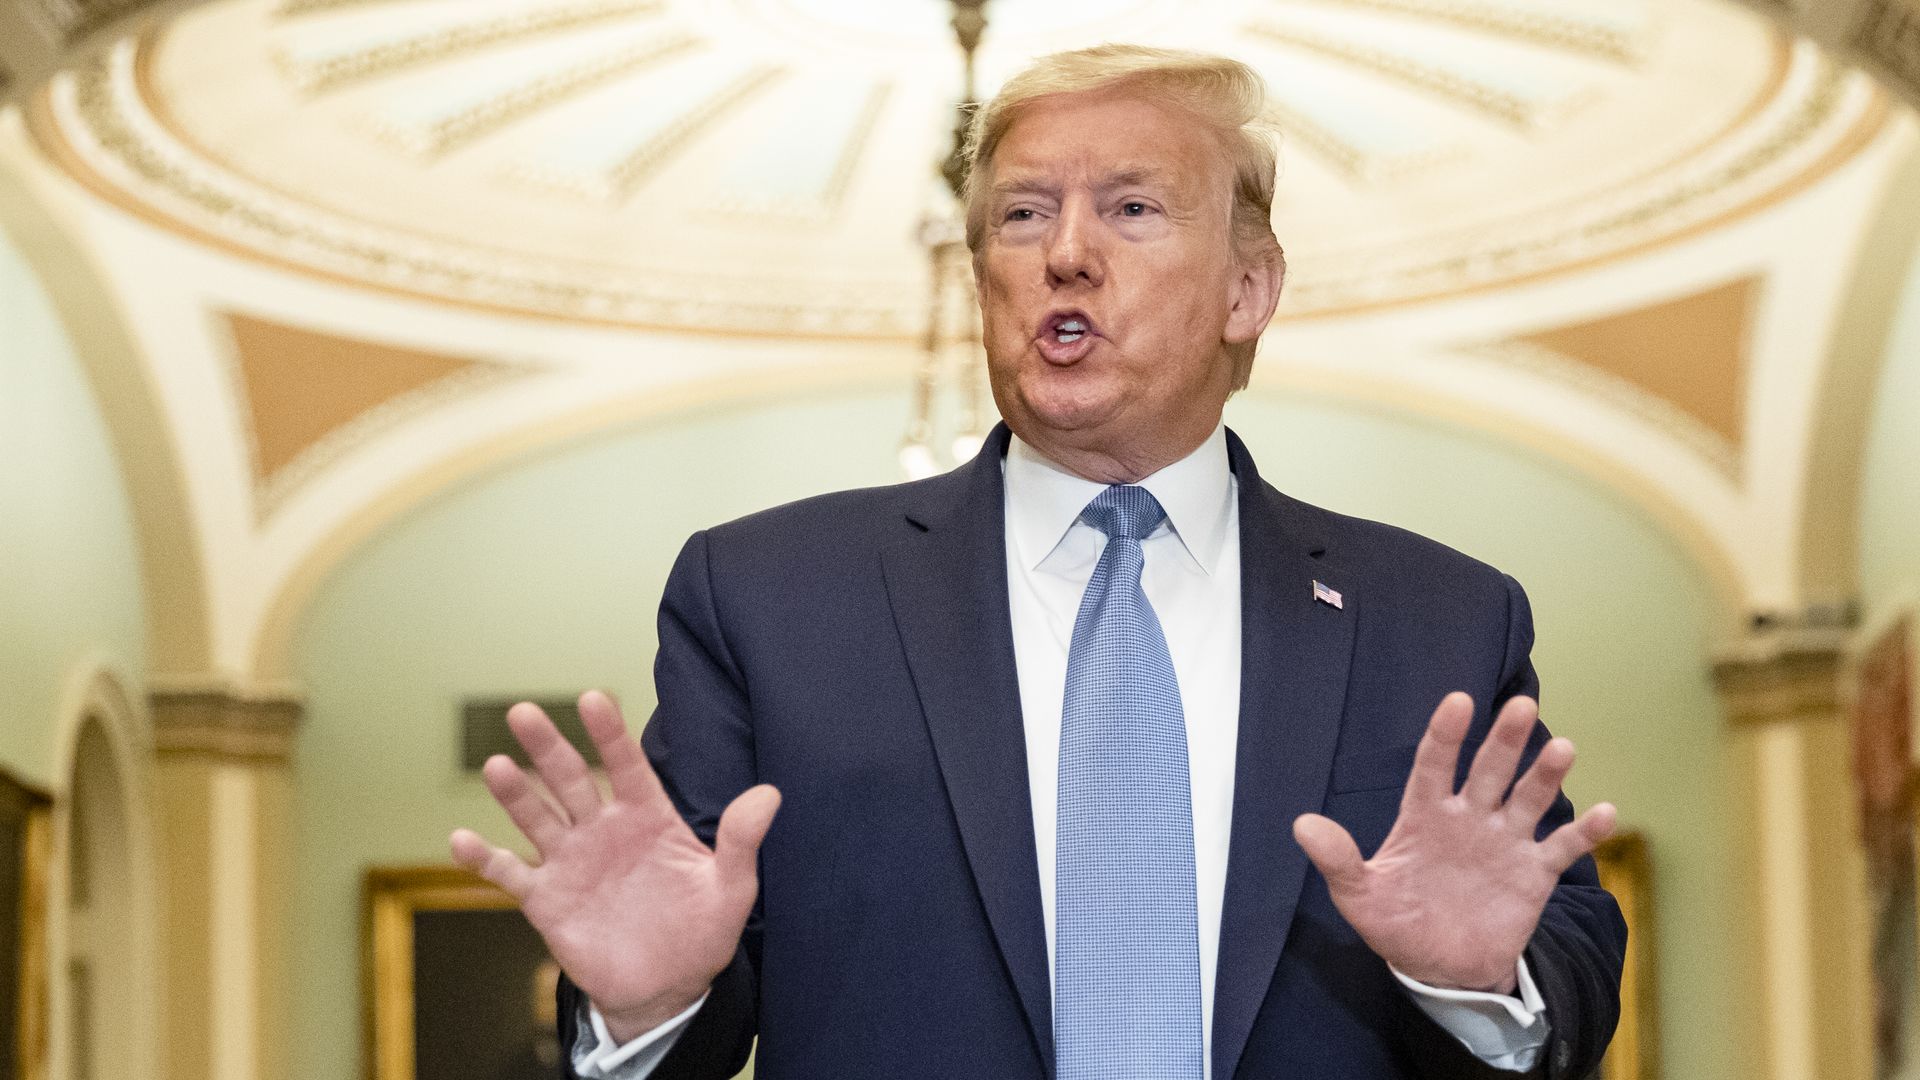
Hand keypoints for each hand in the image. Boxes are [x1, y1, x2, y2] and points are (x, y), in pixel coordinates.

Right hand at [449, 691, 779, 1042]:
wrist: (665, 988)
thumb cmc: (701, 932)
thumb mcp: (730, 889)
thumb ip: (742, 841)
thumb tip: (770, 794)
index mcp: (648, 818)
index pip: (628, 766)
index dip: (611, 734)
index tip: (594, 698)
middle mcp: (604, 830)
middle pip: (572, 780)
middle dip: (549, 747)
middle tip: (524, 711)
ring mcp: (571, 862)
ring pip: (538, 817)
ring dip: (515, 793)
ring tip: (496, 765)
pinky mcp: (547, 899)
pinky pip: (510, 874)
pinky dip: (484, 859)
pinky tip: (460, 840)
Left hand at [1293, 692, 1614, 993]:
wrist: (1440, 968)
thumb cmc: (1397, 922)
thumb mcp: (1359, 896)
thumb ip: (1337, 860)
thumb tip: (1302, 825)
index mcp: (1425, 816)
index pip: (1434, 766)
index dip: (1445, 735)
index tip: (1457, 702)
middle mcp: (1469, 819)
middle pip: (1489, 771)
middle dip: (1504, 740)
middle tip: (1519, 706)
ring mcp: (1504, 842)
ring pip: (1528, 799)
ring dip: (1545, 774)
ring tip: (1563, 748)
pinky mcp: (1533, 874)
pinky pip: (1561, 848)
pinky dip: (1585, 833)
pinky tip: (1606, 812)